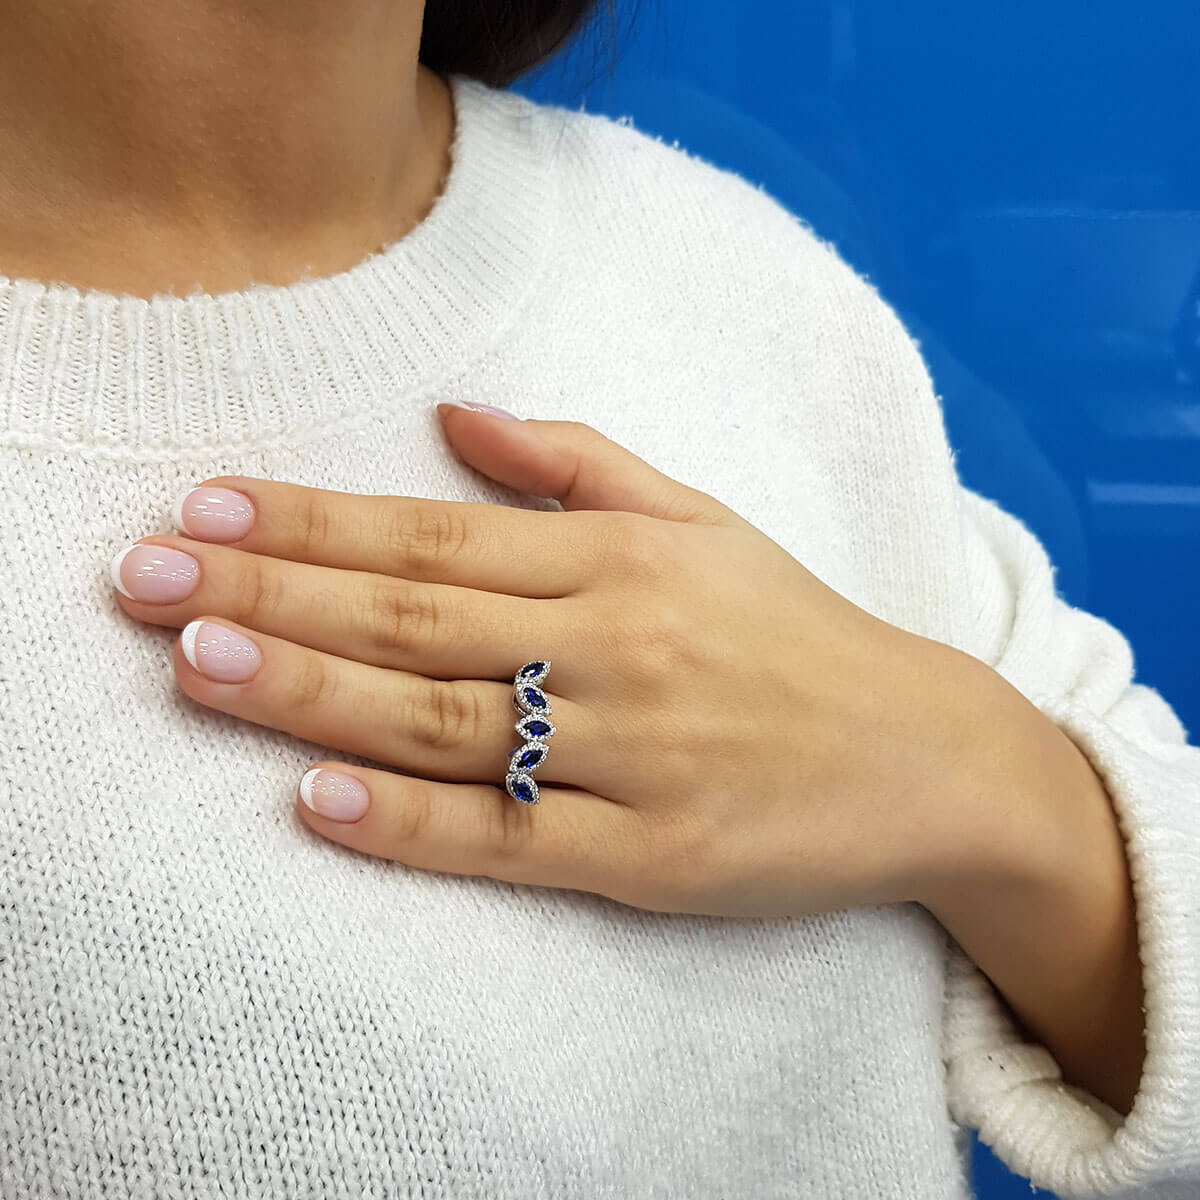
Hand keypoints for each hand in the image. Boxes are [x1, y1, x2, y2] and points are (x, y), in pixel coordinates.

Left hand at [109, 402, 981, 917]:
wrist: (928, 756)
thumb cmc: (799, 634)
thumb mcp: (706, 522)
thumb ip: (581, 465)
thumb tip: (458, 413)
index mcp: (624, 562)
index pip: (436, 533)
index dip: (314, 521)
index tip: (206, 507)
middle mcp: (619, 649)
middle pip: (417, 618)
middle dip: (271, 595)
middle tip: (145, 580)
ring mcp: (633, 758)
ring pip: (444, 724)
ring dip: (312, 694)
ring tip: (196, 667)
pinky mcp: (652, 858)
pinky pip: (511, 840)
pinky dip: (413, 824)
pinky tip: (321, 801)